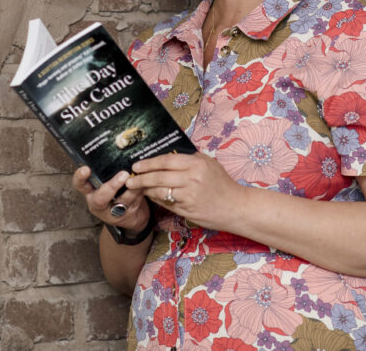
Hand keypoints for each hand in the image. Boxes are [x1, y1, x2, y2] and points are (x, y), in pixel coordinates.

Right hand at [71, 166, 149, 231]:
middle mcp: (98, 202)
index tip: (86, 169)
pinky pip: (134, 203)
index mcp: (90, 190)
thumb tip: (117, 144)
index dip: (80, 177)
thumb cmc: (114, 190)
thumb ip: (107, 169)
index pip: (80, 184)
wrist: (129, 214)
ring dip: (132, 189)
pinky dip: (140, 191)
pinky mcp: (125, 216)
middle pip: (100, 198)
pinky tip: (146, 183)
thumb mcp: (105, 179)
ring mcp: (112, 211)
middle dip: (112, 186)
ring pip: (122, 201)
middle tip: (124, 175)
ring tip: (139, 178)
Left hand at [126, 152, 245, 231]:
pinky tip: (150, 196)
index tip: (137, 164)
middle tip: (130, 177)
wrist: (236, 207)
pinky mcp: (187, 209)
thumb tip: (169, 155)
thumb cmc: (223, 184)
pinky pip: (166, 203)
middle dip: (141, 177)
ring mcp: (189, 195)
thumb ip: (191, 158)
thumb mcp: (210, 164)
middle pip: (159, 176)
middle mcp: (192, 178)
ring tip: (135, 187)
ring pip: (160, 190)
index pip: (166, 161)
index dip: (149, 162)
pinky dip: (156, 199)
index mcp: (196, 164)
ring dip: (145, 189)